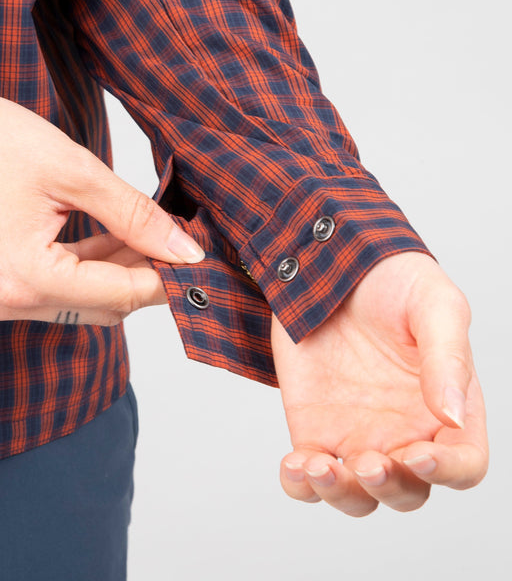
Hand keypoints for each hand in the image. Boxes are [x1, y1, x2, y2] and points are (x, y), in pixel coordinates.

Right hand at [0, 70, 203, 324]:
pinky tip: (112, 239)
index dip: (166, 277)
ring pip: (81, 301)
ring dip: (117, 273)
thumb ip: (134, 215)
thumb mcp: (74, 170)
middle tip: (177, 240)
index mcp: (23, 276)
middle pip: (102, 306)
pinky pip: (56, 290)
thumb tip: (183, 248)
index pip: (119, 294)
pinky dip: (87, 269)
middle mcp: (6, 301)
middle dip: (145, 276)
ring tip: (147, 233)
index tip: (198, 258)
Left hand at [271, 252, 487, 515]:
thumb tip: (454, 415)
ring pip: (357, 494)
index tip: (418, 455)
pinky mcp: (313, 427)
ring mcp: (356, 433)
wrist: (330, 262)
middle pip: (408, 491)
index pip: (463, 463)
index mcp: (446, 407)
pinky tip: (294, 466)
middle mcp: (404, 430)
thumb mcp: (433, 305)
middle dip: (390, 488)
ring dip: (341, 493)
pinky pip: (307, 474)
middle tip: (368, 461)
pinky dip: (300, 484)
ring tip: (320, 465)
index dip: (447, 471)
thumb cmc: (392, 280)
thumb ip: (447, 358)